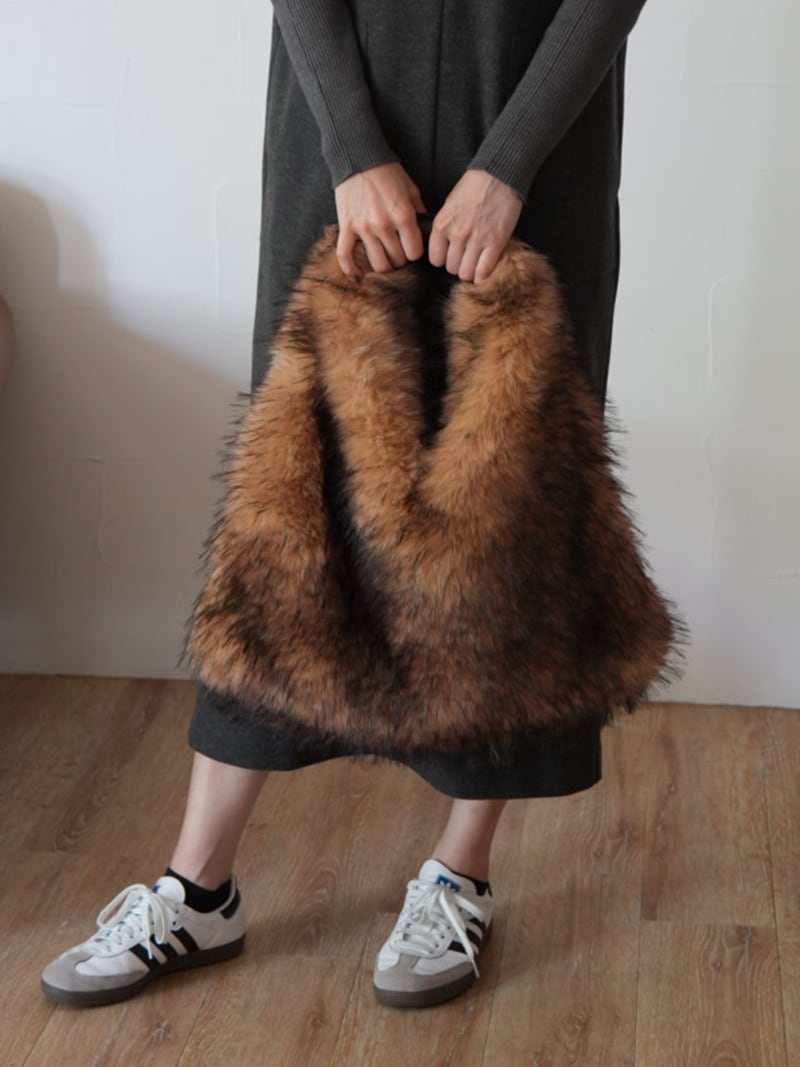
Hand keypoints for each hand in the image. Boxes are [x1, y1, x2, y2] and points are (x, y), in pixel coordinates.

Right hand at [334, 162, 426, 276]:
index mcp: (403, 215)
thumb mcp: (411, 188)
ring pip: (377, 264)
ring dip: (383, 266)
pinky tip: (358, 274)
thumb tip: (427, 229)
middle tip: (398, 253)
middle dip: (400, 260)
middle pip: (397, 260)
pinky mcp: (346, 227)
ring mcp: (364, 228)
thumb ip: (420, 210)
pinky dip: (351, 269)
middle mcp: (384, 225)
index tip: (411, 248)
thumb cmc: (387, 172)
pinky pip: (345, 256)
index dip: (415, 253)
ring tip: (384, 260)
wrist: (358, 158)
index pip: (414, 252)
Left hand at [429, 169, 523, 282]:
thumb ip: (444, 227)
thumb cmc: (474, 187)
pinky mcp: (495, 242)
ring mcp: (476, 240)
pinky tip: (483, 270)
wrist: (499, 175)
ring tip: (475, 263)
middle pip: (451, 268)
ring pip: (466, 273)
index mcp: (442, 224)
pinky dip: (483, 275)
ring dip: (470, 271)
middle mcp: (457, 234)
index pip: (435, 259)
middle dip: (458, 265)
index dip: (443, 259)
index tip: (450, 256)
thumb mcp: (449, 205)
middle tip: (465, 258)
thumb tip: (442, 247)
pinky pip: (484, 271)